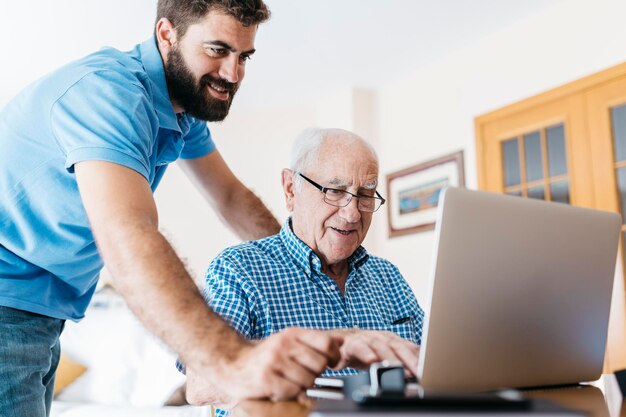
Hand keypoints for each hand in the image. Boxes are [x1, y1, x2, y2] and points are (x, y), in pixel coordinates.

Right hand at [186, 327, 340, 406]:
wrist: (231, 363)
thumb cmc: (265, 356)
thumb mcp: (289, 341)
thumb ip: (314, 342)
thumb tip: (341, 341)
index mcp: (292, 334)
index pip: (326, 342)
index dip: (335, 355)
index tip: (332, 363)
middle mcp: (284, 345)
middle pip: (320, 364)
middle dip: (316, 374)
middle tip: (304, 374)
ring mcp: (275, 362)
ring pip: (308, 381)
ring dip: (301, 386)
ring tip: (289, 381)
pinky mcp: (266, 379)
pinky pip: (291, 392)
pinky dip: (288, 394)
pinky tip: (279, 388)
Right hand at [330, 330, 419, 376]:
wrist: (337, 342)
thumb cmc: (363, 349)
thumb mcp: (384, 354)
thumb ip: (400, 358)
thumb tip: (420, 364)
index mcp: (390, 339)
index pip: (408, 347)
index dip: (418, 357)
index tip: (428, 368)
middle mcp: (379, 336)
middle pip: (397, 346)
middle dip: (409, 359)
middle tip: (418, 371)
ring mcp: (365, 338)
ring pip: (379, 346)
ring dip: (390, 358)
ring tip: (399, 369)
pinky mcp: (350, 344)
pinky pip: (359, 347)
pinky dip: (366, 353)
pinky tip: (372, 361)